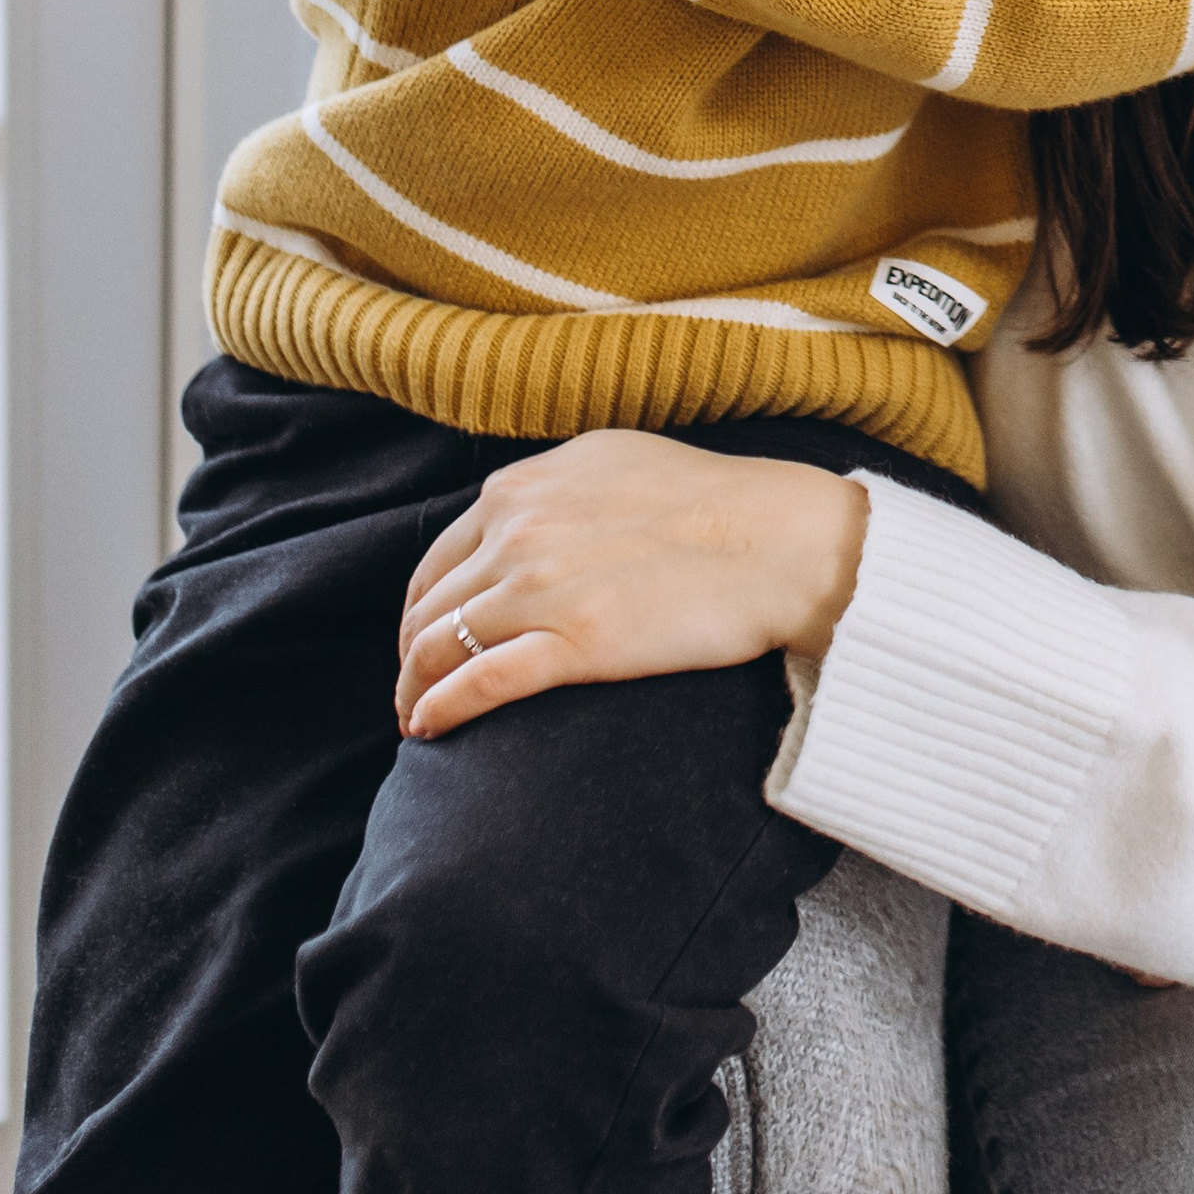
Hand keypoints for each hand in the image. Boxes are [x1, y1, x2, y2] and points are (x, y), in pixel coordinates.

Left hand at [393, 431, 868, 740]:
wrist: (781, 542)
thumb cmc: (717, 503)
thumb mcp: (615, 464)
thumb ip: (555, 489)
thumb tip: (521, 517)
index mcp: (524, 487)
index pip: (439, 556)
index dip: (423, 605)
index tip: (426, 636)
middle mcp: (518, 529)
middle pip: (428, 606)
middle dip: (412, 652)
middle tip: (415, 687)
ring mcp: (539, 586)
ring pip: (439, 646)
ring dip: (414, 688)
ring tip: (413, 717)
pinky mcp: (572, 643)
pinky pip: (477, 683)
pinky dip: (439, 709)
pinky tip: (426, 730)